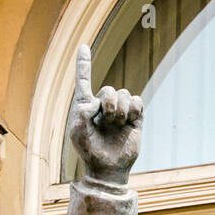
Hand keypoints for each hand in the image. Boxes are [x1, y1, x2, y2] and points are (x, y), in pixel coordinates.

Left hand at [68, 44, 142, 185]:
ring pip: (124, 94)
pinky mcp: (134, 117)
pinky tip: (128, 122)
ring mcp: (119, 111)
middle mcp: (102, 106)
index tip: (82, 47)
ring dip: (120, 110)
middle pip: (109, 89)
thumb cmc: (89, 151)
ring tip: (115, 125)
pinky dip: (133, 110)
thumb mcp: (77, 132)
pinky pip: (137, 101)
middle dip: (109, 104)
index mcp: (85, 107)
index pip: (84, 81)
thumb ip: (81, 111)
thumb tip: (99, 100)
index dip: (83, 64)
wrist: (107, 168)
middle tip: (105, 121)